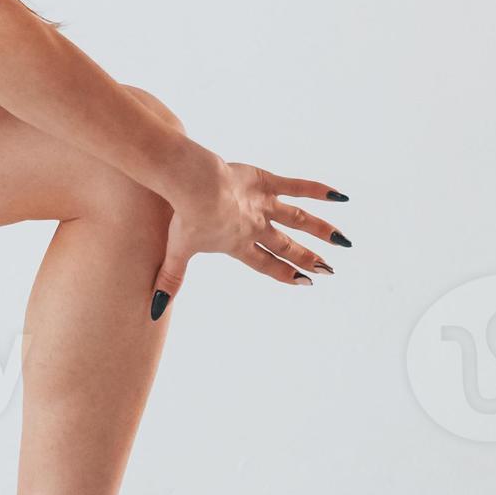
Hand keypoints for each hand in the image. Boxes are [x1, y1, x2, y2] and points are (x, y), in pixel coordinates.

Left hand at [151, 160, 348, 314]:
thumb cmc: (183, 217)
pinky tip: (341, 196)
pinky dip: (318, 190)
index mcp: (237, 245)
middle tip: (329, 268)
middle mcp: (256, 228)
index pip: (265, 264)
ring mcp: (264, 205)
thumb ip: (170, 281)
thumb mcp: (176, 251)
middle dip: (309, 258)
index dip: (285, 273)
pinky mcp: (265, 181)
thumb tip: (152, 313)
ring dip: (322, 231)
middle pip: (287, 245)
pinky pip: (297, 186)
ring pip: (299, 220)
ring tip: (343, 241)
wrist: (191, 184)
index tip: (305, 282)